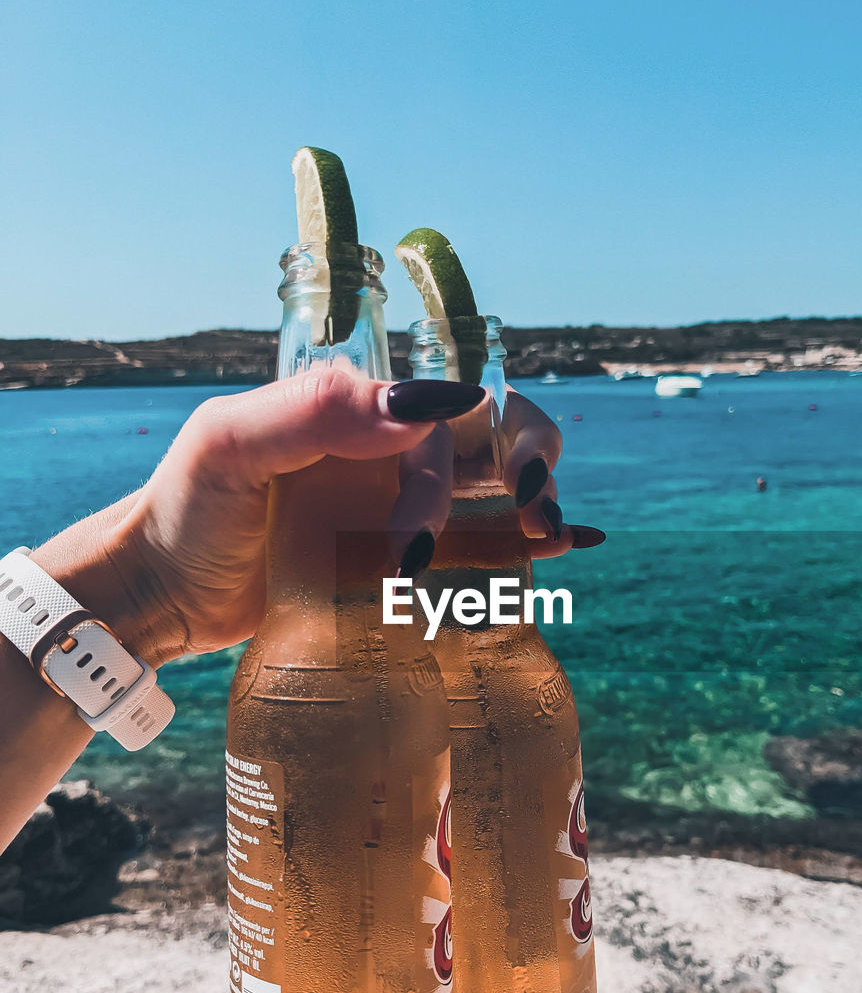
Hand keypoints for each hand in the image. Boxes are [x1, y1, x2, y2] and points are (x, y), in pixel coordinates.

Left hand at [32, 365, 603, 667]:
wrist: (164, 595)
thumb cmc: (188, 507)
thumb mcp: (232, 442)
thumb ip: (316, 411)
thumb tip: (421, 405)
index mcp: (361, 412)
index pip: (452, 397)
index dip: (500, 420)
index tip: (514, 470)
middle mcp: (390, 456)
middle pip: (492, 438)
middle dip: (529, 464)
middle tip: (532, 511)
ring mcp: (398, 514)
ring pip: (493, 495)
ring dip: (534, 507)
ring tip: (548, 538)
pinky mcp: (398, 572)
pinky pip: (473, 554)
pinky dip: (522, 550)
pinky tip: (564, 553)